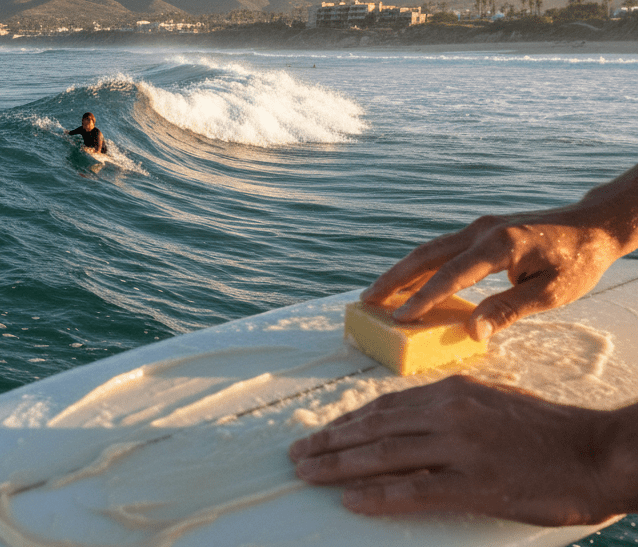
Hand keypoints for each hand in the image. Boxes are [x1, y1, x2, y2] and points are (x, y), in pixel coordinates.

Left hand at [289, 375, 630, 525]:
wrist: (598, 450)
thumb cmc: (547, 429)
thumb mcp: (491, 401)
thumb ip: (448, 409)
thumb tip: (408, 424)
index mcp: (451, 392)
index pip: (383, 407)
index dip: (346, 423)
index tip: (320, 434)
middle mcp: (449, 413)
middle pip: (373, 428)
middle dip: (329, 442)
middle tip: (296, 454)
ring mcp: (460, 448)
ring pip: (384, 456)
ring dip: (339, 466)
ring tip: (308, 473)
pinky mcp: (476, 483)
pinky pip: (415, 491)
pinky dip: (379, 496)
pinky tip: (352, 501)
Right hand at [362, 164, 637, 340]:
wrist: (596, 224)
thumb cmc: (580, 260)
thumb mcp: (552, 292)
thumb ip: (509, 309)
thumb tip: (471, 331)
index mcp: (500, 244)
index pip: (452, 274)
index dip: (423, 297)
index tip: (399, 317)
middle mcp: (483, 231)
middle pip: (426, 255)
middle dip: (393, 279)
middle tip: (366, 302)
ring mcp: (479, 227)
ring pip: (429, 249)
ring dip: (400, 271)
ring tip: (376, 293)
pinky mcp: (482, 231)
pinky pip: (442, 249)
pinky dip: (420, 265)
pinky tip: (409, 281)